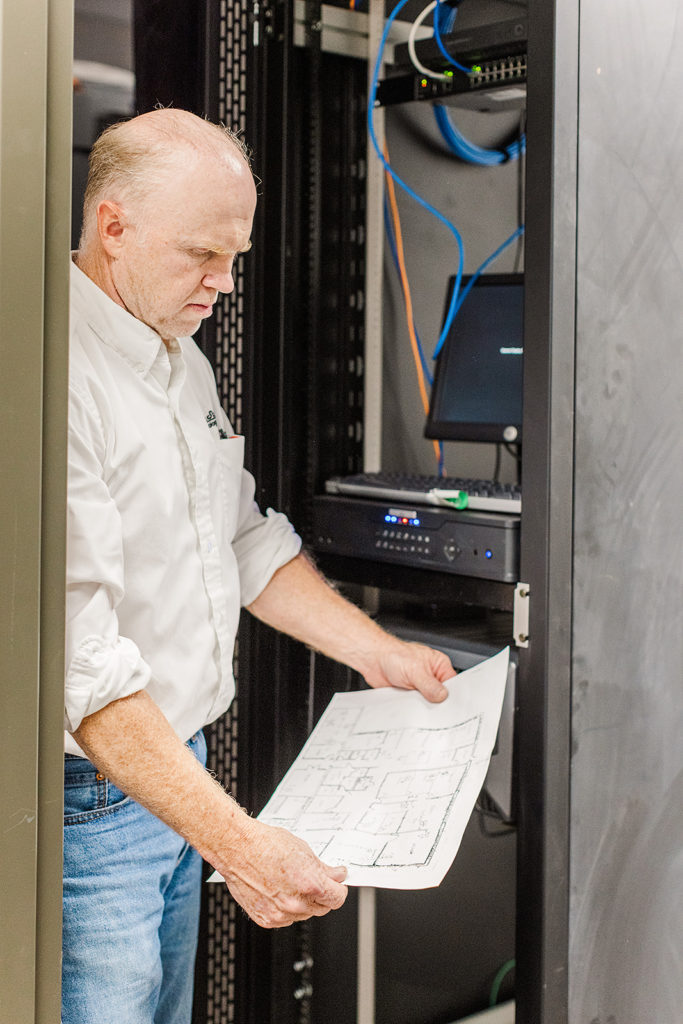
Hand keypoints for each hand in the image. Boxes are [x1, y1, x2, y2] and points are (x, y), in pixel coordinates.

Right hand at [221, 819, 347, 928]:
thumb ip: (323, 869)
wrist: (237, 848)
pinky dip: (286, 910)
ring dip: (304, 903)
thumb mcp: (303, 850)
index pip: (337, 898)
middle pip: (322, 908)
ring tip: (290, 883)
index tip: (336, 885)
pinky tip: (279, 892)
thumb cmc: (265, 844)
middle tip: (314, 881)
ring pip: (304, 915)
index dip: (338, 890)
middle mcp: (296, 904)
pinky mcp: (265, 920)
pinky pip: (285, 919)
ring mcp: (280, 914)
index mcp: (310, 884)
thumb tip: (336, 876)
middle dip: (322, 896)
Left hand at [363, 638, 453, 702]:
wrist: (373, 659)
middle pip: (440, 696)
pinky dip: (412, 708)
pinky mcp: (409, 695)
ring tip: (417, 705)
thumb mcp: (416, 671)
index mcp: (439, 665)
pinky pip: (415, 706)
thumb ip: (430, 685)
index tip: (448, 708)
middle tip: (431, 708)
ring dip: (422, 706)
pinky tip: (409, 707)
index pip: (452, 685)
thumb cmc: (394, 655)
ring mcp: (420, 686)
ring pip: (427, 703)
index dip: (451, 697)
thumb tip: (442, 696)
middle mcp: (431, 676)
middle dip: (435, 703)